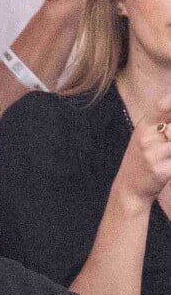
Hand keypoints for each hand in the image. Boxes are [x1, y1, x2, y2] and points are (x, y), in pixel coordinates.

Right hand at [114, 93, 170, 210]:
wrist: (129, 189)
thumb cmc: (143, 160)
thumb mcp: (147, 136)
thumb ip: (164, 121)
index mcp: (144, 126)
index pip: (163, 105)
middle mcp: (147, 138)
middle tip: (170, 141)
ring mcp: (153, 154)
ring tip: (168, 152)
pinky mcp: (161, 170)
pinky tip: (169, 163)